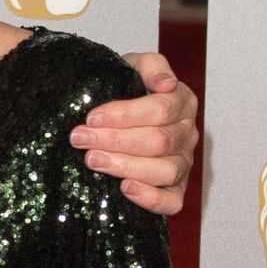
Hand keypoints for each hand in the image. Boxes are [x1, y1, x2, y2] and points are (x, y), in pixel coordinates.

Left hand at [69, 52, 197, 215]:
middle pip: (158, 141)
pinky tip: (126, 189)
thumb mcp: (133, 66)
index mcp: (182, 102)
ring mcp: (183, 164)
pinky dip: (152, 199)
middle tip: (81, 139)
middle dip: (115, 140)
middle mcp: (186, 134)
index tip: (92, 117)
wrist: (117, 110)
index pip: (160, 110)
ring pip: (164, 170)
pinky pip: (172, 201)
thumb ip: (152, 66)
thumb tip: (166, 83)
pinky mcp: (175, 189)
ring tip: (93, 160)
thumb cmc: (125, 87)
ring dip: (125, 166)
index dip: (125, 114)